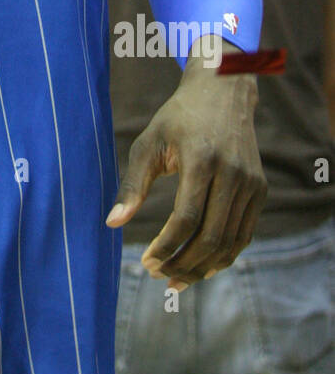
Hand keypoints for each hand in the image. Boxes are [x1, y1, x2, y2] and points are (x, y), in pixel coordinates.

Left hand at [106, 42, 266, 290]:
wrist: (222, 93)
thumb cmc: (177, 119)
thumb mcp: (148, 144)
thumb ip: (132, 185)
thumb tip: (112, 224)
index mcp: (201, 158)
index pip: (187, 217)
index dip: (167, 246)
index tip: (146, 261)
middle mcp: (232, 172)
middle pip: (211, 236)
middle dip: (183, 264)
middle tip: (158, 276)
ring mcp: (250, 182)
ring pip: (230, 241)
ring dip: (202, 267)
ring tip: (176, 280)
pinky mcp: (260, 189)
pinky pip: (243, 234)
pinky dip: (223, 256)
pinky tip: (200, 266)